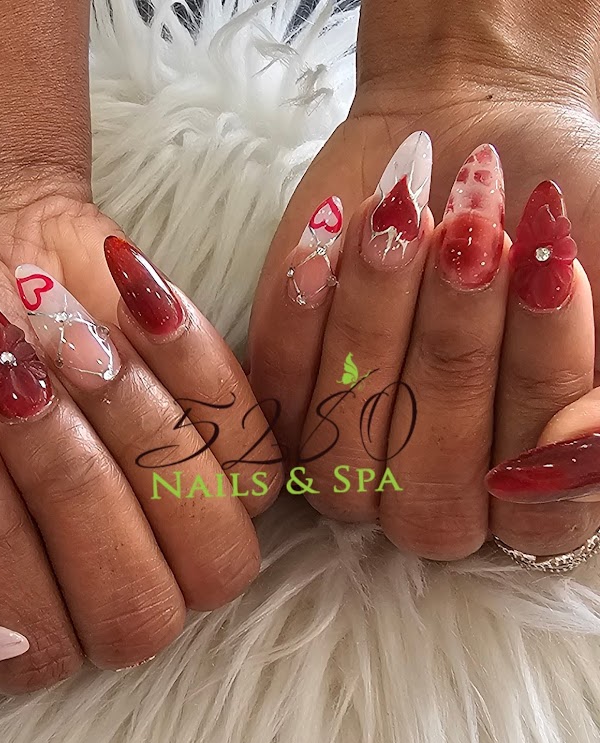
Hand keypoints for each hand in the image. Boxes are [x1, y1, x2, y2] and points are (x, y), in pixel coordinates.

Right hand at [0, 193, 281, 694]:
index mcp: (10, 620)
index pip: (33, 648)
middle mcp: (111, 592)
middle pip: (138, 612)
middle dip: (67, 483)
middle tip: (6, 375)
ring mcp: (184, 529)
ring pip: (213, 544)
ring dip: (135, 429)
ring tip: (61, 333)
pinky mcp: (236, 457)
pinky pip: (257, 452)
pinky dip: (195, 368)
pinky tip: (127, 300)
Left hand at [249, 129, 599, 558]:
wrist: (476, 138)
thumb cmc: (555, 218)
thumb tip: (564, 453)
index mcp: (528, 488)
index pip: (536, 509)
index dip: (541, 384)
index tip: (550, 270)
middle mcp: (436, 491)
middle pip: (433, 481)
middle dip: (455, 347)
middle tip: (475, 234)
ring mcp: (352, 456)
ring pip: (343, 449)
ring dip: (372, 325)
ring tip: (400, 217)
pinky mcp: (285, 403)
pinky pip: (274, 395)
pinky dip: (297, 319)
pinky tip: (325, 244)